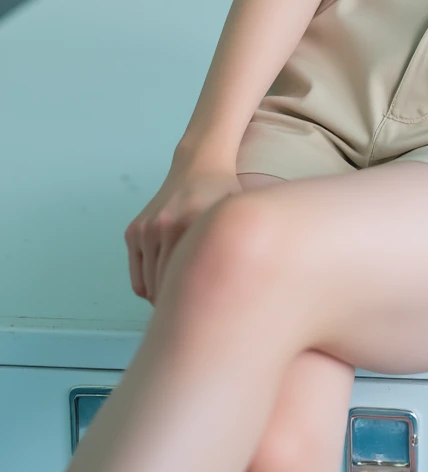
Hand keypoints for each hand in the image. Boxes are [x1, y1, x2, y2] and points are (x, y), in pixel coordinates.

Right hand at [124, 159, 242, 304]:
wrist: (198, 165)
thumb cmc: (224, 195)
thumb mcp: (236, 216)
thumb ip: (235, 249)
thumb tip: (233, 298)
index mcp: (194, 224)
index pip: (187, 281)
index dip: (194, 306)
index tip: (204, 319)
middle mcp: (166, 226)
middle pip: (165, 287)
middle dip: (178, 307)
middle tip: (194, 317)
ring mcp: (146, 229)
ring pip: (149, 286)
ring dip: (163, 299)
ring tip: (183, 302)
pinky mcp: (133, 231)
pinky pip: (138, 276)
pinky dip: (149, 287)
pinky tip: (168, 286)